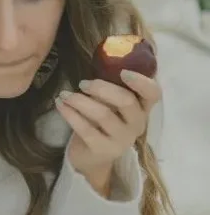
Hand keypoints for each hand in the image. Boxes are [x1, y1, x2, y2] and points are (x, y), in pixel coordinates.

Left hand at [55, 69, 161, 188]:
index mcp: (141, 109)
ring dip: (80, 100)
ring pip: (103, 114)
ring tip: (64, 94)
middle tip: (83, 83)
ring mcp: (121, 140)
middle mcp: (137, 124)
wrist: (91, 156)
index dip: (141, 81)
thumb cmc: (100, 122)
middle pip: (126, 101)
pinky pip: (85, 128)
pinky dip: (70, 113)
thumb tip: (102, 58)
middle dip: (102, 87)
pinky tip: (60, 104)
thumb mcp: (109, 102)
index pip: (153, 94)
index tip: (123, 72)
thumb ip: (111, 86)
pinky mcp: (102, 150)